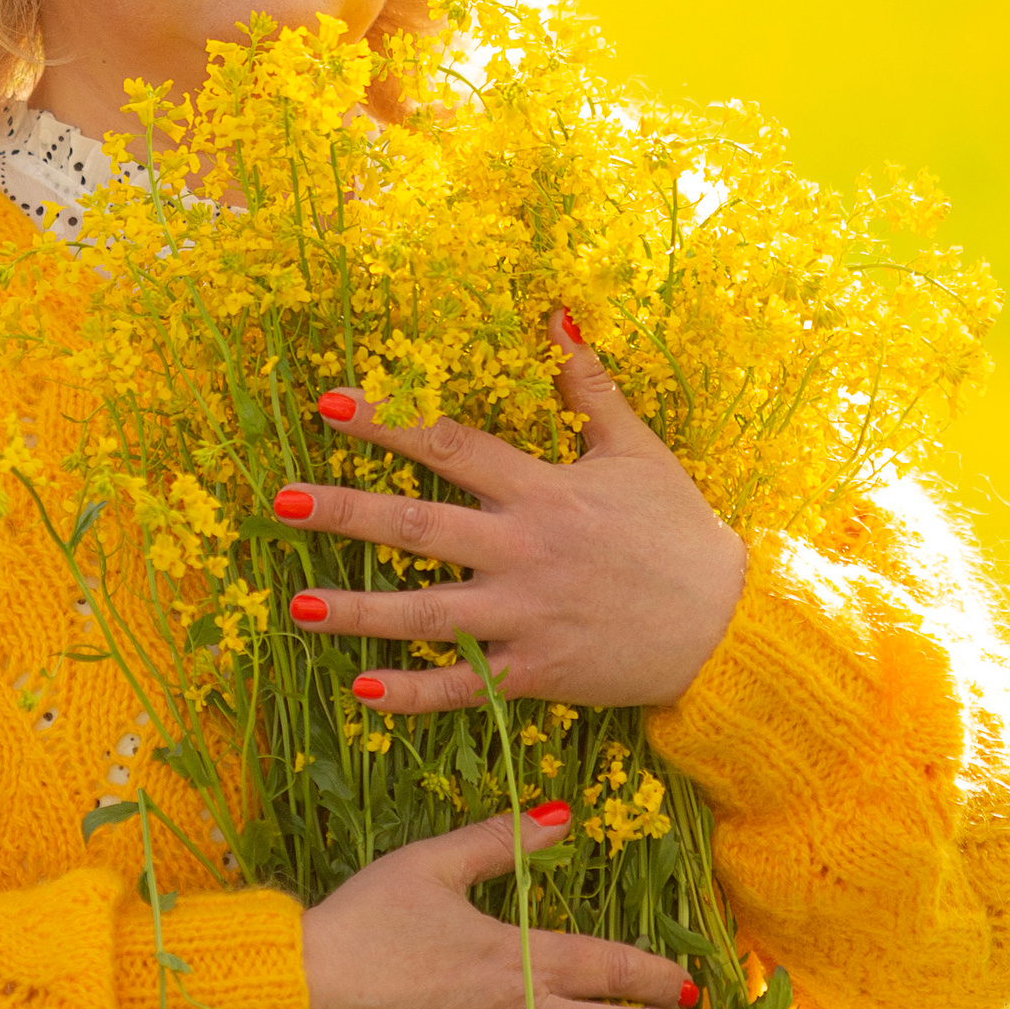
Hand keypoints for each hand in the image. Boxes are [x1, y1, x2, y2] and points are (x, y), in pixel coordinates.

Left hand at [272, 310, 748, 716]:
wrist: (728, 626)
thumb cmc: (680, 532)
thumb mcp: (637, 450)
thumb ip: (588, 388)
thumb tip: (556, 316)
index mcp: (543, 490)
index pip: (451, 447)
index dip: (389, 422)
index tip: (329, 404)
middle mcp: (524, 551)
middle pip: (418, 528)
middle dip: (346, 514)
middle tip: (281, 503)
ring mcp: (525, 617)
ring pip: (426, 613)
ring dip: (356, 612)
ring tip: (294, 607)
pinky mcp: (536, 673)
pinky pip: (464, 685)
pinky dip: (414, 692)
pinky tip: (361, 691)